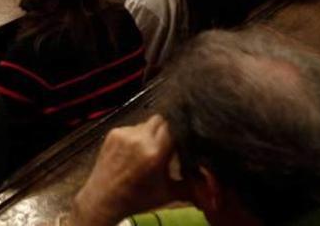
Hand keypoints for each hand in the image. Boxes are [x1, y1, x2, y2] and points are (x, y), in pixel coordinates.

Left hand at [70, 115, 188, 225]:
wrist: (103, 199)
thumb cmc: (138, 198)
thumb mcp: (168, 193)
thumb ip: (192, 186)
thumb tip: (216, 186)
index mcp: (155, 153)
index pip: (175, 126)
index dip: (183, 128)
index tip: (188, 135)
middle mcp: (140, 139)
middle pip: (162, 120)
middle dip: (169, 129)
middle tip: (171, 143)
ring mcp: (125, 134)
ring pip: (148, 123)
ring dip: (153, 132)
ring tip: (153, 149)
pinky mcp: (113, 132)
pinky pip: (134, 127)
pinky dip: (139, 135)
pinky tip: (137, 150)